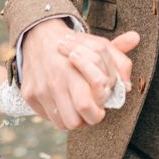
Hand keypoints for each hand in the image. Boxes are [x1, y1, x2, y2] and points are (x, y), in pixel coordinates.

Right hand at [21, 20, 137, 129]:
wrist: (39, 35)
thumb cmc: (74, 44)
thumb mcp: (100, 46)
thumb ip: (120, 62)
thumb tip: (130, 86)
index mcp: (75, 69)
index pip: (89, 104)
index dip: (99, 109)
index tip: (101, 103)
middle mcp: (56, 80)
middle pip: (76, 121)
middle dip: (87, 119)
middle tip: (90, 110)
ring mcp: (41, 88)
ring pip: (62, 124)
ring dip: (72, 118)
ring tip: (76, 106)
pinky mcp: (29, 94)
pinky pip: (47, 117)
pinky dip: (56, 113)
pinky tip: (61, 100)